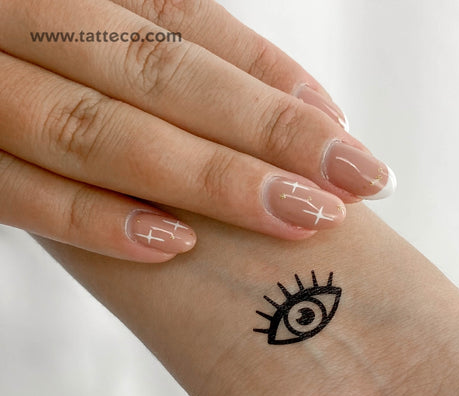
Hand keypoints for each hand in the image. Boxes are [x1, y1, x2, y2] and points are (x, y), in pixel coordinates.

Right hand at [0, 0, 394, 261]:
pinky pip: (17, 189)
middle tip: (359, 179)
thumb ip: (158, 38)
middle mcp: (26, 15)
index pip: (193, 28)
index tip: (348, 137)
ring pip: (104, 132)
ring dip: (210, 180)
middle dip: (270, 134)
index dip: (276, 84)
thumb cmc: (17, 29)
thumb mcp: (83, 17)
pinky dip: (95, 219)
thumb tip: (286, 98)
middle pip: (167, 78)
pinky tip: (175, 245)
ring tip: (300, 217)